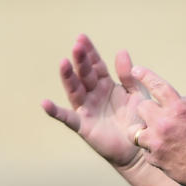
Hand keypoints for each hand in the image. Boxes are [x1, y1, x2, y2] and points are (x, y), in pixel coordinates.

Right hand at [42, 34, 146, 167]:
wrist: (139, 148)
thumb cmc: (139, 120)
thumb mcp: (137, 94)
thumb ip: (129, 75)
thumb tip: (121, 52)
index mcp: (106, 84)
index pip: (95, 65)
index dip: (89, 52)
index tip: (82, 38)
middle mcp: (93, 94)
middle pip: (84, 74)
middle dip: (80, 60)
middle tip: (77, 46)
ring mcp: (86, 109)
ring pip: (75, 90)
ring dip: (68, 77)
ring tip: (64, 63)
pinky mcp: (83, 126)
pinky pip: (67, 118)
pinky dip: (55, 112)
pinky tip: (45, 103)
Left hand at [131, 67, 185, 185]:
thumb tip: (176, 100)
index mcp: (179, 108)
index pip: (156, 85)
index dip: (144, 75)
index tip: (136, 71)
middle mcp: (164, 123)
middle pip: (142, 107)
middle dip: (149, 110)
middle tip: (159, 117)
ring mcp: (157, 143)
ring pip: (134, 130)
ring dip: (144, 130)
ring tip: (154, 134)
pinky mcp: (155, 159)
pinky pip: (145, 150)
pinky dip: (152, 149)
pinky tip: (164, 150)